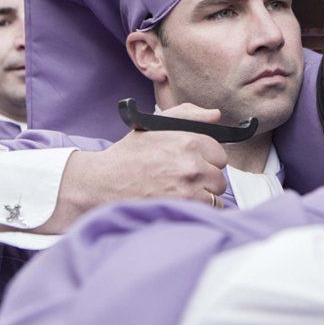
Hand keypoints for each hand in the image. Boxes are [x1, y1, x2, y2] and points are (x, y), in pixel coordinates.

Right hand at [48, 103, 228, 231]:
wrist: (104, 183)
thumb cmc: (128, 155)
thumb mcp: (155, 125)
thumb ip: (188, 114)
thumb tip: (215, 116)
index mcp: (188, 140)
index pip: (219, 153)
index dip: (206, 158)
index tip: (192, 162)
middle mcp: (192, 164)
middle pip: (220, 175)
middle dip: (206, 177)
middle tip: (184, 178)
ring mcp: (190, 189)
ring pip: (216, 194)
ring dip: (203, 194)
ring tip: (181, 191)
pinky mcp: (184, 208)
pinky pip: (209, 209)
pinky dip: (198, 208)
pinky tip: (181, 202)